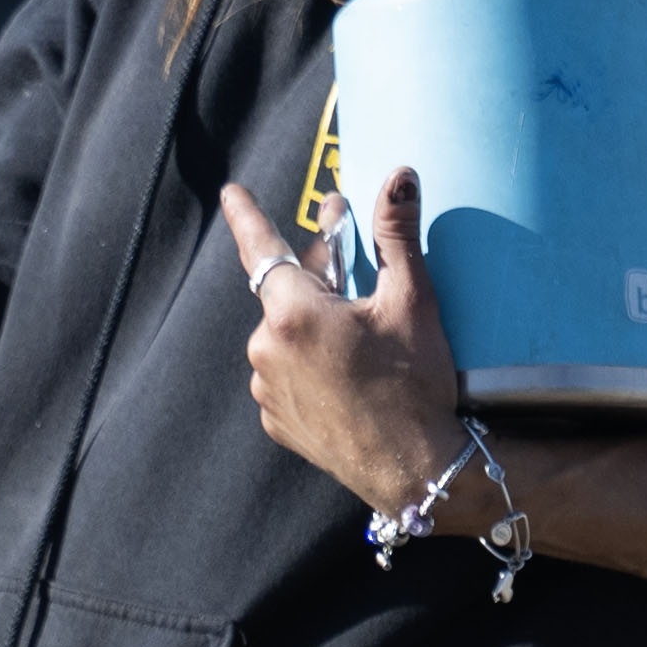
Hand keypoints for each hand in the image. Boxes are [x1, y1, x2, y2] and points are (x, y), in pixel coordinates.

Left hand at [213, 160, 479, 524]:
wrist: (415, 469)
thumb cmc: (414, 385)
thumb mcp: (412, 301)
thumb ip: (397, 234)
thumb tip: (399, 177)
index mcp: (293, 313)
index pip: (262, 247)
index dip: (247, 214)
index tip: (231, 192)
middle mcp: (267, 350)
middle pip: (287, 293)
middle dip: (318, 278)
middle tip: (352, 268)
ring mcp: (267, 389)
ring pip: (287, 337)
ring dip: (315, 326)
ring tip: (360, 340)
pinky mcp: (276, 421)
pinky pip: (286, 376)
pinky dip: (311, 366)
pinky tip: (348, 374)